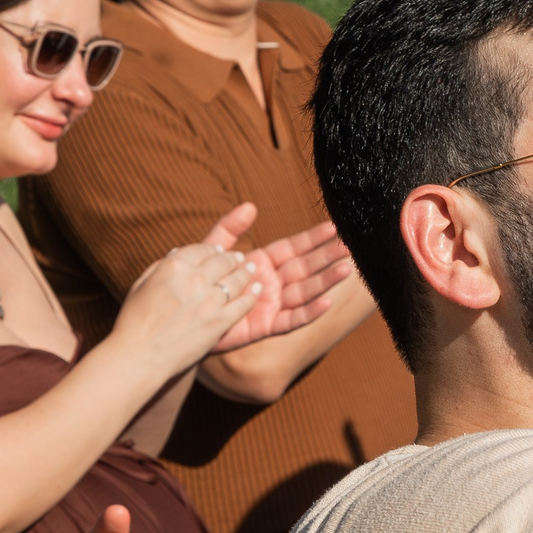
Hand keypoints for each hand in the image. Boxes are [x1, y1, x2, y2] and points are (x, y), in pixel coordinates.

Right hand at [110, 202, 266, 365]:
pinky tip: (256, 290)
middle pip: (222, 261)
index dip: (212, 249)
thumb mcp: (140, 285)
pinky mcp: (221, 322)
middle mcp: (194, 279)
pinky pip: (243, 304)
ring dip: (245, 271)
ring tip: (250, 269)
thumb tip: (177, 253)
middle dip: (232, 257)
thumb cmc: (133, 322)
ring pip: (237, 278)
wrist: (140, 356)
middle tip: (238, 258)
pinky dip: (252, 295)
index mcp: (173, 266)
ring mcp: (210, 301)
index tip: (218, 251)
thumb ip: (161, 267)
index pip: (201, 249)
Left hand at [204, 208, 355, 351]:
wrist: (185, 319)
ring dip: (325, 281)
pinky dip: (310, 311)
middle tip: (348, 247)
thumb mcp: (212, 252)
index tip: (333, 228)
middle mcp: (272, 283)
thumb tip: (250, 206)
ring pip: (304, 291)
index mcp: (263, 263)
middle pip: (304, 268)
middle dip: (326, 258)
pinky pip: (293, 319)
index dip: (312, 238)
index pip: (293, 248)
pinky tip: (327, 301)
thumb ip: (228, 229)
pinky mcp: (266, 326)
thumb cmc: (199, 285)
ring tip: (345, 269)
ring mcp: (272, 305)